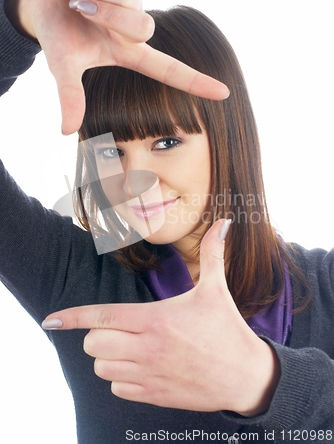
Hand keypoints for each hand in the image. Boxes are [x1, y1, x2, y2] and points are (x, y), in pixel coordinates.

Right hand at [5, 0, 228, 133]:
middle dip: (109, 17)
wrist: (42, 0)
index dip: (196, 82)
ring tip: (79, 0)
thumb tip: (66, 131)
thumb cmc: (59, 37)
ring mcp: (135, 0)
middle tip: (82, 13)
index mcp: (129, 53)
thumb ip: (70, 97)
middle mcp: (137, 29)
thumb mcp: (64, 67)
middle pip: (145, 27)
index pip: (169, 70)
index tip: (224, 94)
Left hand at [42, 220, 279, 415]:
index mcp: (156, 319)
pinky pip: (117, 388)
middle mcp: (146, 349)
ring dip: (108, 356)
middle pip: (94, 343)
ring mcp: (148, 375)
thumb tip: (223, 223)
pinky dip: (120, 377)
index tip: (50, 320)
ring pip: (102, 367)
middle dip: (99, 333)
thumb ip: (213, 253)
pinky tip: (140, 367)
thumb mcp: (218, 289)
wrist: (245, 377)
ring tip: (129, 346)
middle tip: (120, 327)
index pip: (102, 316)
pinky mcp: (154, 395)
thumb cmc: (228, 330)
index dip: (72, 317)